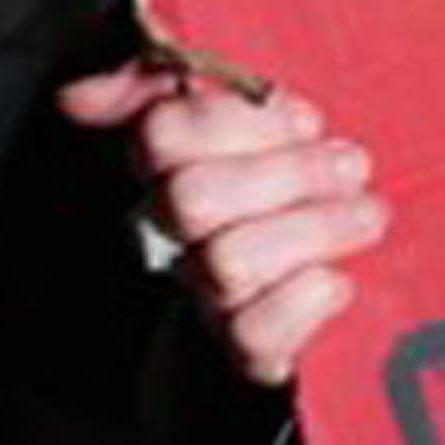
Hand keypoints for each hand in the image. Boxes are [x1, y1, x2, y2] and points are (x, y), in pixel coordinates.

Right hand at [62, 60, 384, 385]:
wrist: (312, 298)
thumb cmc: (288, 193)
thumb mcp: (256, 127)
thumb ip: (169, 89)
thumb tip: (79, 96)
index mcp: (172, 168)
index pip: (164, 131)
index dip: (240, 121)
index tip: (305, 123)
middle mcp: (175, 236)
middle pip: (192, 198)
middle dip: (288, 174)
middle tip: (350, 168)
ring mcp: (205, 297)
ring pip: (227, 262)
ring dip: (314, 230)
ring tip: (365, 214)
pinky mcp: (243, 355)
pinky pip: (254, 334)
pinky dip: (306, 301)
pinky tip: (338, 282)